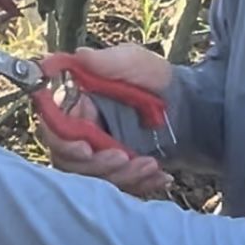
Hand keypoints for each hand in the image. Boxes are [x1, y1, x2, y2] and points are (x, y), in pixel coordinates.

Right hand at [39, 44, 173, 198]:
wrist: (190, 105)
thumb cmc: (156, 78)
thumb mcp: (133, 62)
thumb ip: (106, 61)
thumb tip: (79, 55)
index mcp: (77, 106)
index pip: (54, 130)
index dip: (65, 143)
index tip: (87, 148)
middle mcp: (83, 133)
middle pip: (70, 162)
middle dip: (97, 165)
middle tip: (124, 158)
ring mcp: (101, 155)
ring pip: (95, 180)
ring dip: (121, 177)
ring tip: (150, 164)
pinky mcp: (120, 173)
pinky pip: (121, 190)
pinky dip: (140, 186)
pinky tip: (160, 177)